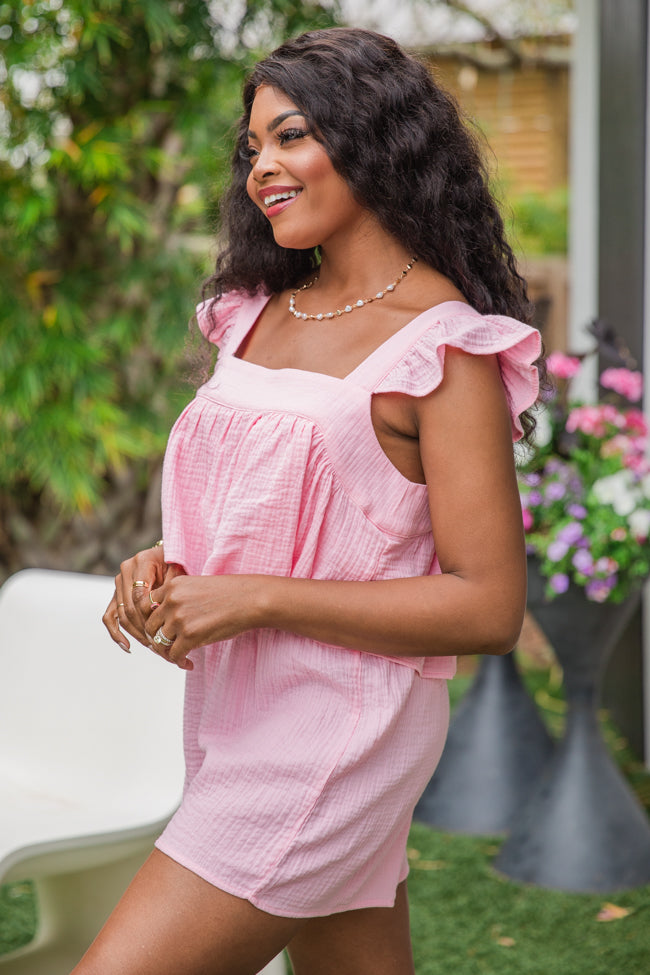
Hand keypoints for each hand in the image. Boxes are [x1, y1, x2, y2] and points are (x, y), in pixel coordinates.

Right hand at [103, 545, 184, 655]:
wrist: (169, 556)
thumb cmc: (177, 564)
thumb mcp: (179, 571)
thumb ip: (170, 588)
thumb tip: (162, 614)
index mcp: (142, 561)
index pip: (140, 596)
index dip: (149, 617)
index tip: (163, 632)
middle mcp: (126, 571)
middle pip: (130, 608)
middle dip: (144, 629)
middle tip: (160, 645)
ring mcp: (119, 583)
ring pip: (122, 615)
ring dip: (136, 633)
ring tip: (152, 646)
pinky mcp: (116, 594)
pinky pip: (110, 616)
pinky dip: (116, 632)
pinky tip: (127, 646)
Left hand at [143, 574, 263, 669]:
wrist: (251, 600)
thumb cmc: (230, 594)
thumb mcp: (197, 587)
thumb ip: (178, 599)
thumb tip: (166, 621)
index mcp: (172, 586)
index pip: (147, 606)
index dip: (154, 620)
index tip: (163, 629)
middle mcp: (171, 601)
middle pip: (150, 626)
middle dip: (157, 639)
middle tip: (168, 647)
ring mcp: (179, 618)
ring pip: (160, 642)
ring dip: (168, 652)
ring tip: (180, 656)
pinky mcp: (189, 636)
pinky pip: (174, 654)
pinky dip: (179, 661)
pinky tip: (189, 663)